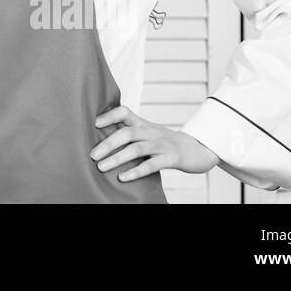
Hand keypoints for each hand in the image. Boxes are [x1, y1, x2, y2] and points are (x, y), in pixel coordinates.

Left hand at [89, 105, 221, 181]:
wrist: (198, 149)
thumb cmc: (165, 143)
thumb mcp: (148, 133)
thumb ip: (130, 134)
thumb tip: (101, 141)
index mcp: (143, 124)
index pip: (125, 112)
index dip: (109, 115)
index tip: (94, 123)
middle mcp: (151, 132)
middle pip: (127, 133)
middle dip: (108, 143)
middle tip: (92, 155)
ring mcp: (162, 144)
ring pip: (137, 149)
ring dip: (117, 158)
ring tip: (101, 167)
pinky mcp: (171, 158)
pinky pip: (152, 164)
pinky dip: (136, 171)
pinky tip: (123, 178)